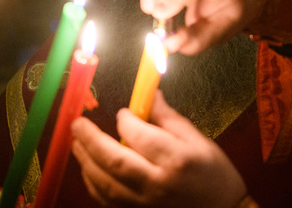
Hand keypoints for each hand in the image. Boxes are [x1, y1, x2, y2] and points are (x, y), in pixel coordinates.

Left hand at [71, 90, 246, 207]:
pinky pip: (106, 201)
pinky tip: (89, 169)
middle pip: (113, 160)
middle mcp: (157, 183)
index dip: (124, 120)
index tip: (121, 113)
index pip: (139, 136)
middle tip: (77, 123)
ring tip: (77, 143)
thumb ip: (169, 119)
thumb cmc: (215, 176)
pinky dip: (93, 184)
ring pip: (103, 184)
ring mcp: (145, 204)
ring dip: (85, 161)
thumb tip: (150, 95)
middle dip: (90, 139)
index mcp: (176, 159)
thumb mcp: (199, 141)